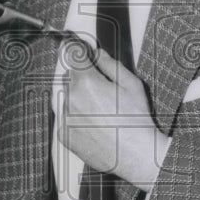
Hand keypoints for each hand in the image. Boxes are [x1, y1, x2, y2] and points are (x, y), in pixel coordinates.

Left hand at [59, 48, 170, 191]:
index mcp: (87, 82)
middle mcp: (72, 98)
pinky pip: (63, 117)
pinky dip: (73, 116)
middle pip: (67, 77)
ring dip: (75, 97)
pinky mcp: (63, 134)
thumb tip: (98, 54)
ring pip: (64, 97)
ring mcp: (65, 117)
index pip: (71, 54)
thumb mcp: (131, 85)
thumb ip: (110, 64)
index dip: (73, 48)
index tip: (71, 45)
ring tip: (97, 109)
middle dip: (80, 78)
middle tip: (99, 89)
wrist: (135, 154)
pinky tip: (92, 122)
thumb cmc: (136, 122)